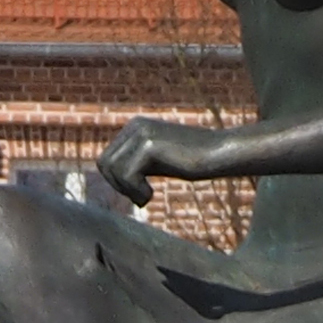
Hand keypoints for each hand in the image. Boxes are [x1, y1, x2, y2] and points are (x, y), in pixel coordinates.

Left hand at [93, 119, 225, 204]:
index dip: (117, 182)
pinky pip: (126, 175)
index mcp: (134, 128)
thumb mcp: (156, 161)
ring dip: (126, 190)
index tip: (139, 192)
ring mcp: (141, 133)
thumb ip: (134, 164)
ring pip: (111, 169)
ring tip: (146, 197)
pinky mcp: (150, 145)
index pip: (105, 159)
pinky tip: (151, 195)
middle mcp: (134, 126)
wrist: (218, 153)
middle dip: (119, 186)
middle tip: (141, 196)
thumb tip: (109, 177)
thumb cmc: (191, 162)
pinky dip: (135, 191)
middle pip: (104, 163)